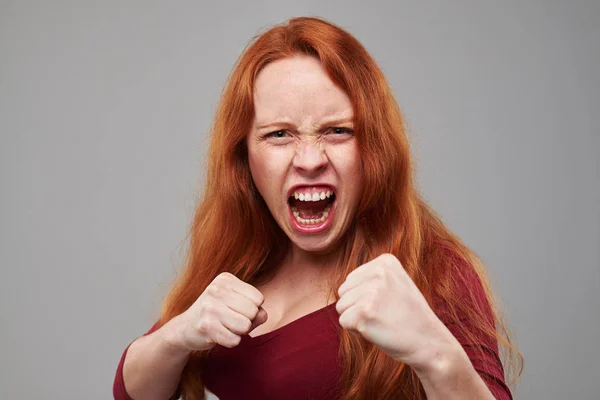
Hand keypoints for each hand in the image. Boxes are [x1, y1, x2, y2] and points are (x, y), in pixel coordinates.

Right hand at [173, 272, 267, 350]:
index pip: (258, 298)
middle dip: (247, 321)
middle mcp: (217, 289)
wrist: (185, 328)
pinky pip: (235, 340)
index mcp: (226, 279)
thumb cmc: (217, 314)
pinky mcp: (206, 326)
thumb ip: (255, 309)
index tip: (236, 310)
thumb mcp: (236, 304)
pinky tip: (219, 335)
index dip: (252, 309)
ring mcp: (210, 307)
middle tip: (230, 320)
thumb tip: (262, 315)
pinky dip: (230, 341)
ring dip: (239, 332)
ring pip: (245, 326)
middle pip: (253, 312)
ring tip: (225, 326)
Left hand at [336, 254, 457, 370]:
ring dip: (356, 319)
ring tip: (380, 321)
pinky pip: (343, 322)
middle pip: (343, 291)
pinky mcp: (364, 312)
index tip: (387, 303)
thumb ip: (372, 278)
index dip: (364, 296)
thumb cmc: (409, 317)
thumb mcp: (396, 284)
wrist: (429, 342)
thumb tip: (344, 285)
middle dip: (356, 306)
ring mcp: (371, 291)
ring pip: (341, 306)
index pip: (352, 279)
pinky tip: (377, 330)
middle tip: (382, 314)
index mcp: (386, 261)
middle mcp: (378, 272)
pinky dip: (356, 331)